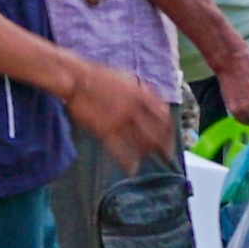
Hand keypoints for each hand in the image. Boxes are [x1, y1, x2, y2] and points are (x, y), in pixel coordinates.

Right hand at [67, 63, 181, 168]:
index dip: (169, 130)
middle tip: (166, 157)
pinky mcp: (105, 131)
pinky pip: (120, 151)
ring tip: (147, 160)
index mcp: (142, 94)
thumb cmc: (100, 78)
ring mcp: (121, 120)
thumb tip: (152, 101)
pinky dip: (128, 163)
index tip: (170, 139)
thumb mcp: (128, 79)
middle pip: (156, 133)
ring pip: (141, 143)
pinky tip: (131, 170)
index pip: (163, 116)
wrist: (78, 79)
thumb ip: (141, 92)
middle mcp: (135, 108)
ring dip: (146, 154)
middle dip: (163, 147)